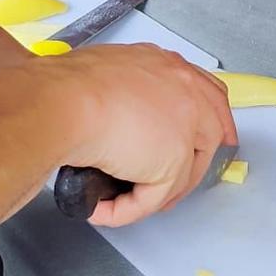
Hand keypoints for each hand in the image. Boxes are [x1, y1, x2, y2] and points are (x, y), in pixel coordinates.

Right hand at [36, 43, 235, 227]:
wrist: (60, 103)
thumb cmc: (65, 86)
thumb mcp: (104, 72)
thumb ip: (123, 90)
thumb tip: (112, 113)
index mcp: (167, 66)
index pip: (206, 91)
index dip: (211, 117)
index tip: (214, 134)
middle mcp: (183, 90)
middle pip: (212, 129)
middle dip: (196, 162)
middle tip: (169, 187)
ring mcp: (183, 125)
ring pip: (182, 172)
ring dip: (152, 193)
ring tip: (121, 200)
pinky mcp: (171, 161)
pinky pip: (152, 198)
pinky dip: (124, 210)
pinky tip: (102, 209)